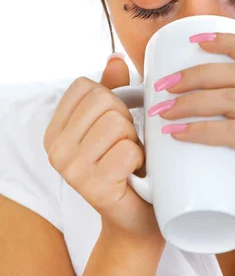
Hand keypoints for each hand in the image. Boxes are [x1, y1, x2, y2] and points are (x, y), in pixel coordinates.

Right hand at [43, 56, 164, 247]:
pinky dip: (138, 158)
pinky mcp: (92, 186)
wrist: (137, 218)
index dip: (111, 99)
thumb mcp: (116, 123)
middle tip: (125, 144)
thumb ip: (112, 90)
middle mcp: (55, 150)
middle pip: (103, 101)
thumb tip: (115, 58)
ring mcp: (71, 170)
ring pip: (116, 122)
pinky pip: (127, 149)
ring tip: (128, 159)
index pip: (86, 87)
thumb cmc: (127, 165)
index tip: (114, 125)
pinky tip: (132, 173)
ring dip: (133, 140)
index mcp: (55, 132)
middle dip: (125, 119)